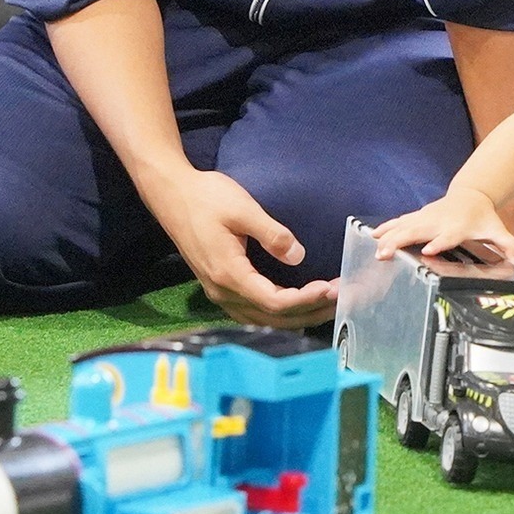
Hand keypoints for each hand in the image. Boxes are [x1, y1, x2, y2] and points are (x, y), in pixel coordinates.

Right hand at [145, 169, 336, 328]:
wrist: (171, 195)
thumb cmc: (206, 198)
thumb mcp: (242, 209)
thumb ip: (272, 234)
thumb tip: (298, 256)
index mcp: (229, 273)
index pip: (274, 301)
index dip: (305, 299)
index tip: (331, 287)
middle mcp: (223, 291)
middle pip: (272, 317)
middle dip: (309, 311)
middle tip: (341, 299)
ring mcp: (218, 291)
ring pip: (262, 318)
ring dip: (296, 314)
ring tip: (326, 303)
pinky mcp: (219, 286)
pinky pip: (252, 311)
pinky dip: (278, 312)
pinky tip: (297, 304)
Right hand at [372, 188, 513, 263]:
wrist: (472, 194)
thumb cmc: (483, 217)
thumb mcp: (497, 230)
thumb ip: (506, 243)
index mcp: (457, 227)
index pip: (447, 236)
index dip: (438, 243)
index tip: (427, 250)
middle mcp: (439, 221)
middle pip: (417, 231)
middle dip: (401, 241)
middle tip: (386, 254)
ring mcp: (427, 217)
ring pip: (404, 226)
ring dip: (388, 237)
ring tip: (375, 249)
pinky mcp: (419, 216)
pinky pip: (400, 222)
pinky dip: (386, 228)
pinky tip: (372, 234)